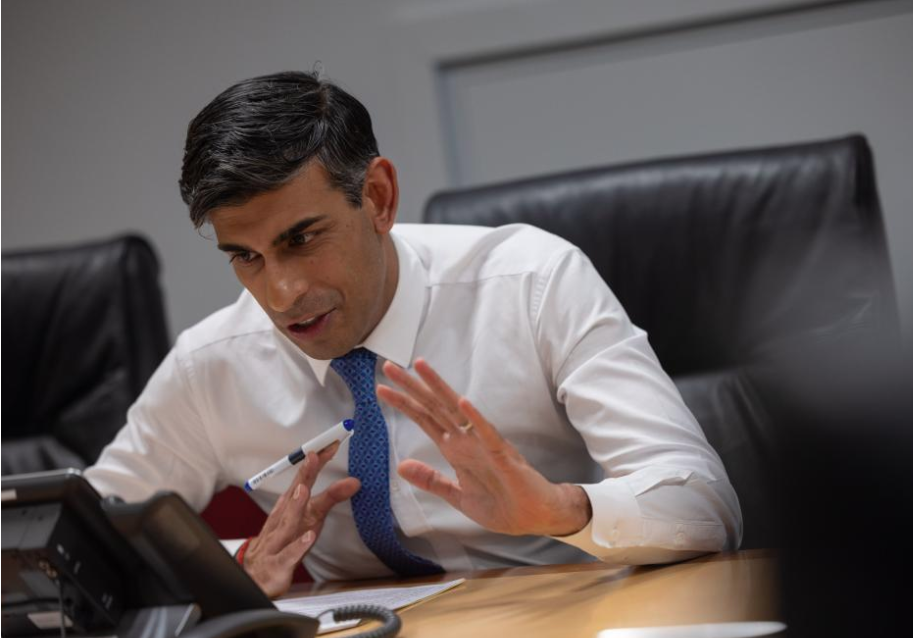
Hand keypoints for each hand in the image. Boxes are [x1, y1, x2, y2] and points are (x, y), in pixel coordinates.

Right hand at [242, 442, 359, 597]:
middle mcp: (285, 519)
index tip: (330, 444)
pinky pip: (289, 555)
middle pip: (294, 494)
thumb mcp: (308, 517)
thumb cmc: (284, 541)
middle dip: (304, 475)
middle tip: (314, 455)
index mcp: (291, 507)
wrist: (256, 575)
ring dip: (295, 505)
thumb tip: (354, 482)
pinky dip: (298, 546)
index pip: (303, 479)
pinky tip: (309, 536)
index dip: (316, 462)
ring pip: (287, 522)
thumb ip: (330, 498)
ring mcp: (280, 540)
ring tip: (304, 489)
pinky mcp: (280, 564)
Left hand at [376, 358, 591, 536]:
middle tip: (389, 367)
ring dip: (438, 389)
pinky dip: (475, 418)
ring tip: (420, 368)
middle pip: (435, 407)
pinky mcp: (502, 455)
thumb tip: (401, 466)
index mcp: (456, 449)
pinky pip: (487, 434)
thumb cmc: (502, 505)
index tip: (382, 388)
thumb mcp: (457, 496)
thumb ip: (431, 480)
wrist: (535, 517)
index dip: (404, 404)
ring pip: (457, 410)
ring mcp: (484, 444)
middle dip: (412, 387)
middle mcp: (468, 440)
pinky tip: (462, 402)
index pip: (425, 420)